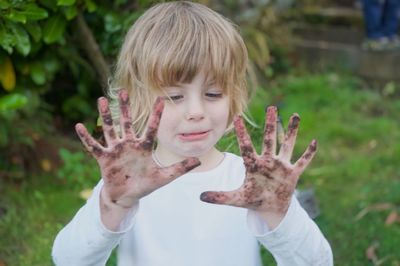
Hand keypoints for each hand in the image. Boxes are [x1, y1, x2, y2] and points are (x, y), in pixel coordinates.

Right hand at [75, 89, 200, 207]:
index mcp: (143, 147)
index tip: (161, 99)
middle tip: (123, 91)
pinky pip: (94, 146)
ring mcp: (116, 150)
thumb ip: (180, 169)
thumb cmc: (145, 185)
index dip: (156, 115)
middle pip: (127, 122)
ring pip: (110, 129)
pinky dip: (86, 138)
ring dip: (105, 116)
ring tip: (100, 100)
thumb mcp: (164, 177)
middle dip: (125, 108)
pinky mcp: (104, 159)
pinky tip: (78, 126)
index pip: (151, 128)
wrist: (127, 197)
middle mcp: (129, 144)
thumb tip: (199, 161)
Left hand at [200, 106, 316, 220]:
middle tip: (271, 107)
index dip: (242, 133)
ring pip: (287, 145)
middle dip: (270, 124)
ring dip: (291, 131)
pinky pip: (302, 161)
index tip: (237, 117)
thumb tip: (200, 196)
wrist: (270, 209)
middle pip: (269, 139)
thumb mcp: (236, 199)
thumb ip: (219, 197)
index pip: (246, 146)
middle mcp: (268, 161)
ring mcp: (281, 166)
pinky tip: (314, 141)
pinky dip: (308, 153)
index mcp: (253, 165)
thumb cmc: (253, 200)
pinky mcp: (293, 174)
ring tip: (295, 115)